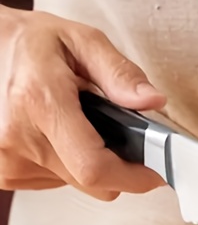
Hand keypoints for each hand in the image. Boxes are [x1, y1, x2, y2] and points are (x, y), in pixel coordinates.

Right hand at [0, 7, 166, 199]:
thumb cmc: (27, 42)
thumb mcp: (80, 41)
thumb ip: (120, 73)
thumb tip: (152, 101)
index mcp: (40, 103)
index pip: (95, 167)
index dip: (134, 177)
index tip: (156, 173)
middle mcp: (16, 138)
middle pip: (92, 181)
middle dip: (118, 163)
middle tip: (119, 130)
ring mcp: (4, 161)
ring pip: (75, 183)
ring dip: (88, 160)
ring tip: (75, 121)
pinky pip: (52, 181)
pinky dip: (64, 162)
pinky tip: (54, 132)